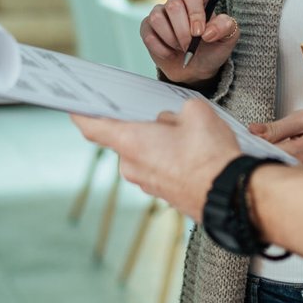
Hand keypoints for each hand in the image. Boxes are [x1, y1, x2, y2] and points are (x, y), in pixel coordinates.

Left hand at [70, 100, 239, 220]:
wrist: (230, 194)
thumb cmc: (210, 156)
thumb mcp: (195, 113)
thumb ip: (175, 112)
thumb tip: (170, 122)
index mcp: (132, 142)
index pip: (93, 126)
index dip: (81, 114)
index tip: (73, 108)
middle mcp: (132, 166)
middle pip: (127, 138)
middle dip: (145, 126)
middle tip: (168, 117)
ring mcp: (146, 183)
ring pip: (145, 154)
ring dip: (160, 144)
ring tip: (190, 138)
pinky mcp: (162, 194)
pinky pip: (159, 169)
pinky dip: (171, 160)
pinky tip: (194, 154)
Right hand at [142, 0, 239, 85]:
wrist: (196, 69)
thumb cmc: (212, 49)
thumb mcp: (227, 38)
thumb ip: (225, 27)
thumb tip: (208, 31)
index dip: (195, 12)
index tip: (199, 32)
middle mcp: (177, 2)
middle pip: (173, 5)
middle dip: (182, 31)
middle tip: (190, 45)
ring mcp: (160, 13)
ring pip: (157, 18)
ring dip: (171, 39)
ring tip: (181, 48)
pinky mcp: (147, 28)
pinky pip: (148, 34)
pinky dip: (161, 49)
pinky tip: (170, 53)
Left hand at [250, 110, 302, 170]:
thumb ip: (276, 126)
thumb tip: (252, 130)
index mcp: (296, 154)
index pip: (261, 152)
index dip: (249, 142)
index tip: (245, 134)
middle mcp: (294, 168)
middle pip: (262, 161)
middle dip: (253, 149)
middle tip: (254, 136)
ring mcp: (295, 173)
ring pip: (268, 163)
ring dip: (262, 152)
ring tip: (266, 141)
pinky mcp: (295, 173)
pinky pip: (277, 165)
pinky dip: (271, 155)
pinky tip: (274, 148)